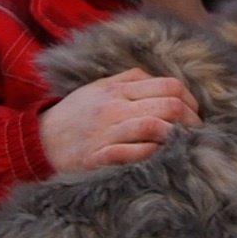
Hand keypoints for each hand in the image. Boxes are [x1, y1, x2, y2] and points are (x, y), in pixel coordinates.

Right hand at [38, 67, 202, 173]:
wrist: (39, 142)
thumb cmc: (74, 116)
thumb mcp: (97, 89)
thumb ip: (128, 81)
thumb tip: (159, 81)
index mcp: (117, 89)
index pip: (168, 85)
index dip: (190, 99)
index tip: (194, 112)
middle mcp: (114, 107)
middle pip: (169, 105)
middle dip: (191, 119)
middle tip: (197, 131)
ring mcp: (108, 132)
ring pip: (156, 127)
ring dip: (178, 136)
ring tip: (185, 143)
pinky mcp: (100, 156)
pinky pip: (137, 152)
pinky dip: (155, 153)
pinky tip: (163, 156)